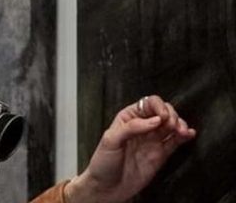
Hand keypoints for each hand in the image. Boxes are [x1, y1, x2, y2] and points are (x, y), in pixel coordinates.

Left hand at [65, 95, 195, 202]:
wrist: (107, 188)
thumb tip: (154, 120)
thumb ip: (131, 127)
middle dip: (171, 115)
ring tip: (181, 131)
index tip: (162, 117)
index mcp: (128, 118)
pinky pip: (175, 142)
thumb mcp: (110, 140)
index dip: (158, 106)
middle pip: (163, 112)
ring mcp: (152, 140)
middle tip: (171, 125)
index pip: (147, 104)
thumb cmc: (103, 163)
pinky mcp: (161, 154)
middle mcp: (142, 127)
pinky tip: (189, 134)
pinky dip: (184, 136)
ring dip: (180, 124)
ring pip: (171, 125)